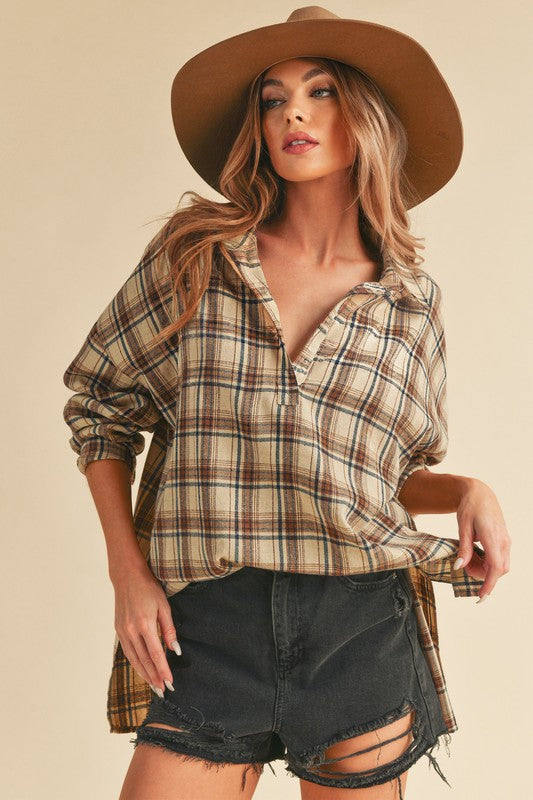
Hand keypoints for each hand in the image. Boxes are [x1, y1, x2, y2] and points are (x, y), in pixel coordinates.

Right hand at [113, 566, 180, 693]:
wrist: (127, 577)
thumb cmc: (149, 589)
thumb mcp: (164, 606)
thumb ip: (169, 629)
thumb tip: (175, 650)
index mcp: (144, 624)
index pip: (156, 654)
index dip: (163, 670)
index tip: (170, 683)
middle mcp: (131, 631)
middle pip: (144, 661)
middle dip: (154, 677)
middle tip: (163, 691)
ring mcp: (122, 631)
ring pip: (134, 659)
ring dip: (144, 674)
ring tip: (153, 686)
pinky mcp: (119, 630)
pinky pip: (127, 651)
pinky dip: (135, 663)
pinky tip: (142, 670)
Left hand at [455, 478, 510, 601]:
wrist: (480, 493)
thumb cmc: (469, 507)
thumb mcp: (462, 527)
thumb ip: (463, 548)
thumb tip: (459, 567)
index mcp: (492, 537)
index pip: (495, 567)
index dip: (488, 584)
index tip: (480, 596)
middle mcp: (503, 541)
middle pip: (499, 570)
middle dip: (483, 576)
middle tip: (465, 567)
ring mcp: (506, 541)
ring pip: (501, 566)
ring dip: (486, 570)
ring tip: (469, 561)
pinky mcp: (505, 541)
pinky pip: (500, 559)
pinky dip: (489, 564)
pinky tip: (476, 557)